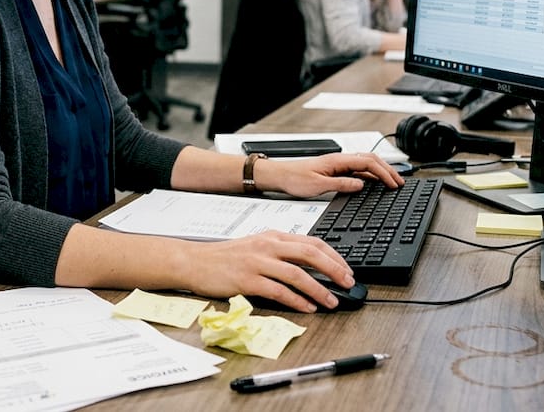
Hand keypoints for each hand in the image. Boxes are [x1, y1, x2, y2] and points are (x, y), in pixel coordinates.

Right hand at [183, 231, 353, 312]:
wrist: (195, 261)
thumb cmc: (225, 256)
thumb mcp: (256, 245)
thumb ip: (280, 251)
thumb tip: (309, 265)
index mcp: (273, 236)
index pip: (312, 242)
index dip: (334, 256)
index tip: (347, 269)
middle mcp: (268, 246)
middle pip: (310, 254)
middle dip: (334, 270)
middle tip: (348, 283)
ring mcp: (258, 262)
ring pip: (297, 274)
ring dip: (319, 289)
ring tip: (331, 301)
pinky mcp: (248, 279)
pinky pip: (278, 290)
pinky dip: (296, 300)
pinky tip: (307, 307)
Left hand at [256, 152, 403, 198]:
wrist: (280, 175)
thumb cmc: (294, 178)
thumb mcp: (318, 185)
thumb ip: (341, 184)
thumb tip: (361, 185)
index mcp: (338, 160)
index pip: (368, 163)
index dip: (384, 173)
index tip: (393, 184)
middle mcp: (340, 159)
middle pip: (371, 160)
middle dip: (388, 170)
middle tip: (400, 182)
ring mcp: (338, 164)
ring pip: (366, 163)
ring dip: (381, 171)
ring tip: (392, 182)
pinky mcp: (335, 170)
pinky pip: (358, 170)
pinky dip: (371, 175)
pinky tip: (375, 184)